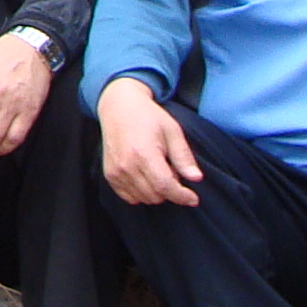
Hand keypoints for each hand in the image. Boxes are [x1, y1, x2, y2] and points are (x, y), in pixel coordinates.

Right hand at [97, 81, 201, 205]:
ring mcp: (116, 172)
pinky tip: (146, 176)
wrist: (118, 107)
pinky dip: (142, 193)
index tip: (193, 199)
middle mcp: (127, 166)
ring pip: (144, 199)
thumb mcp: (172, 131)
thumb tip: (197, 178)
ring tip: (157, 169)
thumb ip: (183, 156)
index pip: (165, 186)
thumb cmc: (148, 117)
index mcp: (144, 154)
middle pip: (156, 195)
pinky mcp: (110, 175)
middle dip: (170, 189)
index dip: (181, 196)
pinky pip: (130, 197)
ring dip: (157, 191)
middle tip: (171, 168)